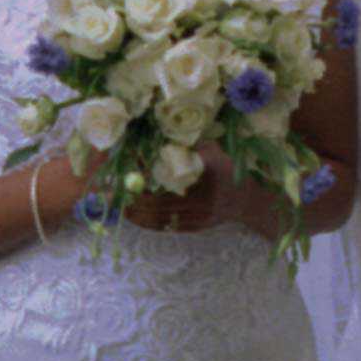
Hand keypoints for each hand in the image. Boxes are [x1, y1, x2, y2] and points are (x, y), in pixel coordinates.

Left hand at [126, 146, 274, 239]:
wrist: (250, 198)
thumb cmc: (226, 166)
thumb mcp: (211, 148)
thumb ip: (186, 143)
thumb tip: (150, 133)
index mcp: (208, 169)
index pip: (167, 171)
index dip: (143, 171)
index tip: (125, 165)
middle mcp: (204, 195)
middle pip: (158, 197)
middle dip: (132, 194)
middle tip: (111, 189)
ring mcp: (200, 214)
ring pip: (158, 215)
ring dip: (135, 210)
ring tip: (115, 203)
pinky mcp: (196, 227)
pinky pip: (165, 226)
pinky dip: (145, 220)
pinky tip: (132, 213)